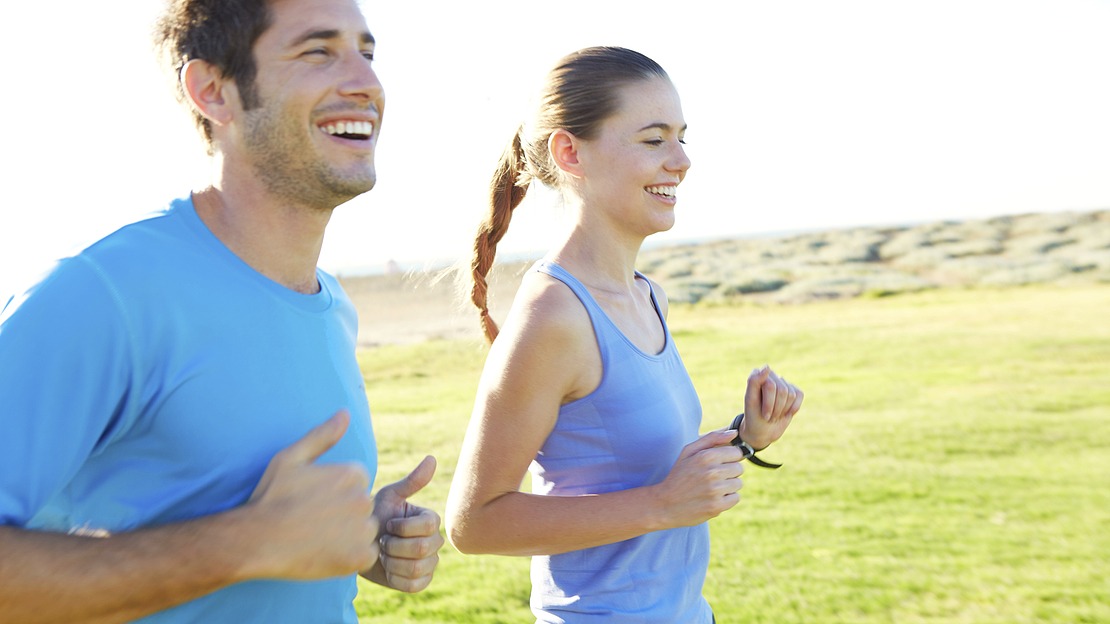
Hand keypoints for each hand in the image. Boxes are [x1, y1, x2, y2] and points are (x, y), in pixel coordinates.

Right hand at [246, 410, 378, 578]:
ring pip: (365, 531)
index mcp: (353, 473)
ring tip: (319, 537)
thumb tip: (345, 413)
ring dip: (350, 536)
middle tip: (314, 521)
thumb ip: (323, 435)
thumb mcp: (292, 457)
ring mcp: (363, 529)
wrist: (256, 540)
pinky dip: (351, 557)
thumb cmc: (271, 497)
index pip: (357, 482)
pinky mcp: (360, 557)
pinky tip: (326, 553)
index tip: (314, 501)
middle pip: (363, 506)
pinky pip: (366, 555)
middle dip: (345, 513)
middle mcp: (364, 499)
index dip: (335, 493)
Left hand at [363, 456, 443, 592]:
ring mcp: (430, 564)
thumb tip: (432, 458)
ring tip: (382, 554)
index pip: (428, 527)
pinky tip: (386, 568)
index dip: (402, 527)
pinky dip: (395, 578)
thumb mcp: (389, 497)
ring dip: (392, 562)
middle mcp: (436, 542)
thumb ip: (412, 481)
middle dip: (394, 546)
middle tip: (381, 541)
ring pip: (417, 568)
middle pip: (422, 549)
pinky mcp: (421, 582)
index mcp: (431, 520)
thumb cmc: (373, 515)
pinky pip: (413, 585)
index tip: (387, 524)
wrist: (357, 543)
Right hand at [654, 430, 745, 526]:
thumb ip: (712, 438)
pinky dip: (727, 499)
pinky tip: (713, 498)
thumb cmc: (678, 475)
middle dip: (729, 472)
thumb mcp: (688, 452)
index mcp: (706, 456)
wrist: (665, 504)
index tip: (719, 464)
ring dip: (728, 486)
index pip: (737, 452)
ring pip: (738, 484)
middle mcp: (712, 472)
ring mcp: (715, 490)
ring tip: (712, 488)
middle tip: (713, 477)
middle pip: (739, 468)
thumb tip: (734, 433)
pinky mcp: (717, 506)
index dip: (729, 458)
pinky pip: (735, 498)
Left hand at [740, 365, 802, 449]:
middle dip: (776, 408)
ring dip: (783, 410)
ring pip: (791, 394)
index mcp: (756, 375)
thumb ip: (754, 381)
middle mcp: (770, 376)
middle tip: (769, 417)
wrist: (762, 431)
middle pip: (782, 390)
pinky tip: (785, 413)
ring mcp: (783, 383)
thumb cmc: (754, 416)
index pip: (770, 386)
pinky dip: (793, 408)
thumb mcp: (751, 401)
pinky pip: (799, 395)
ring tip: (774, 415)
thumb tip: (767, 366)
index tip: (764, 415)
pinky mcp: (793, 390)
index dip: (769, 404)